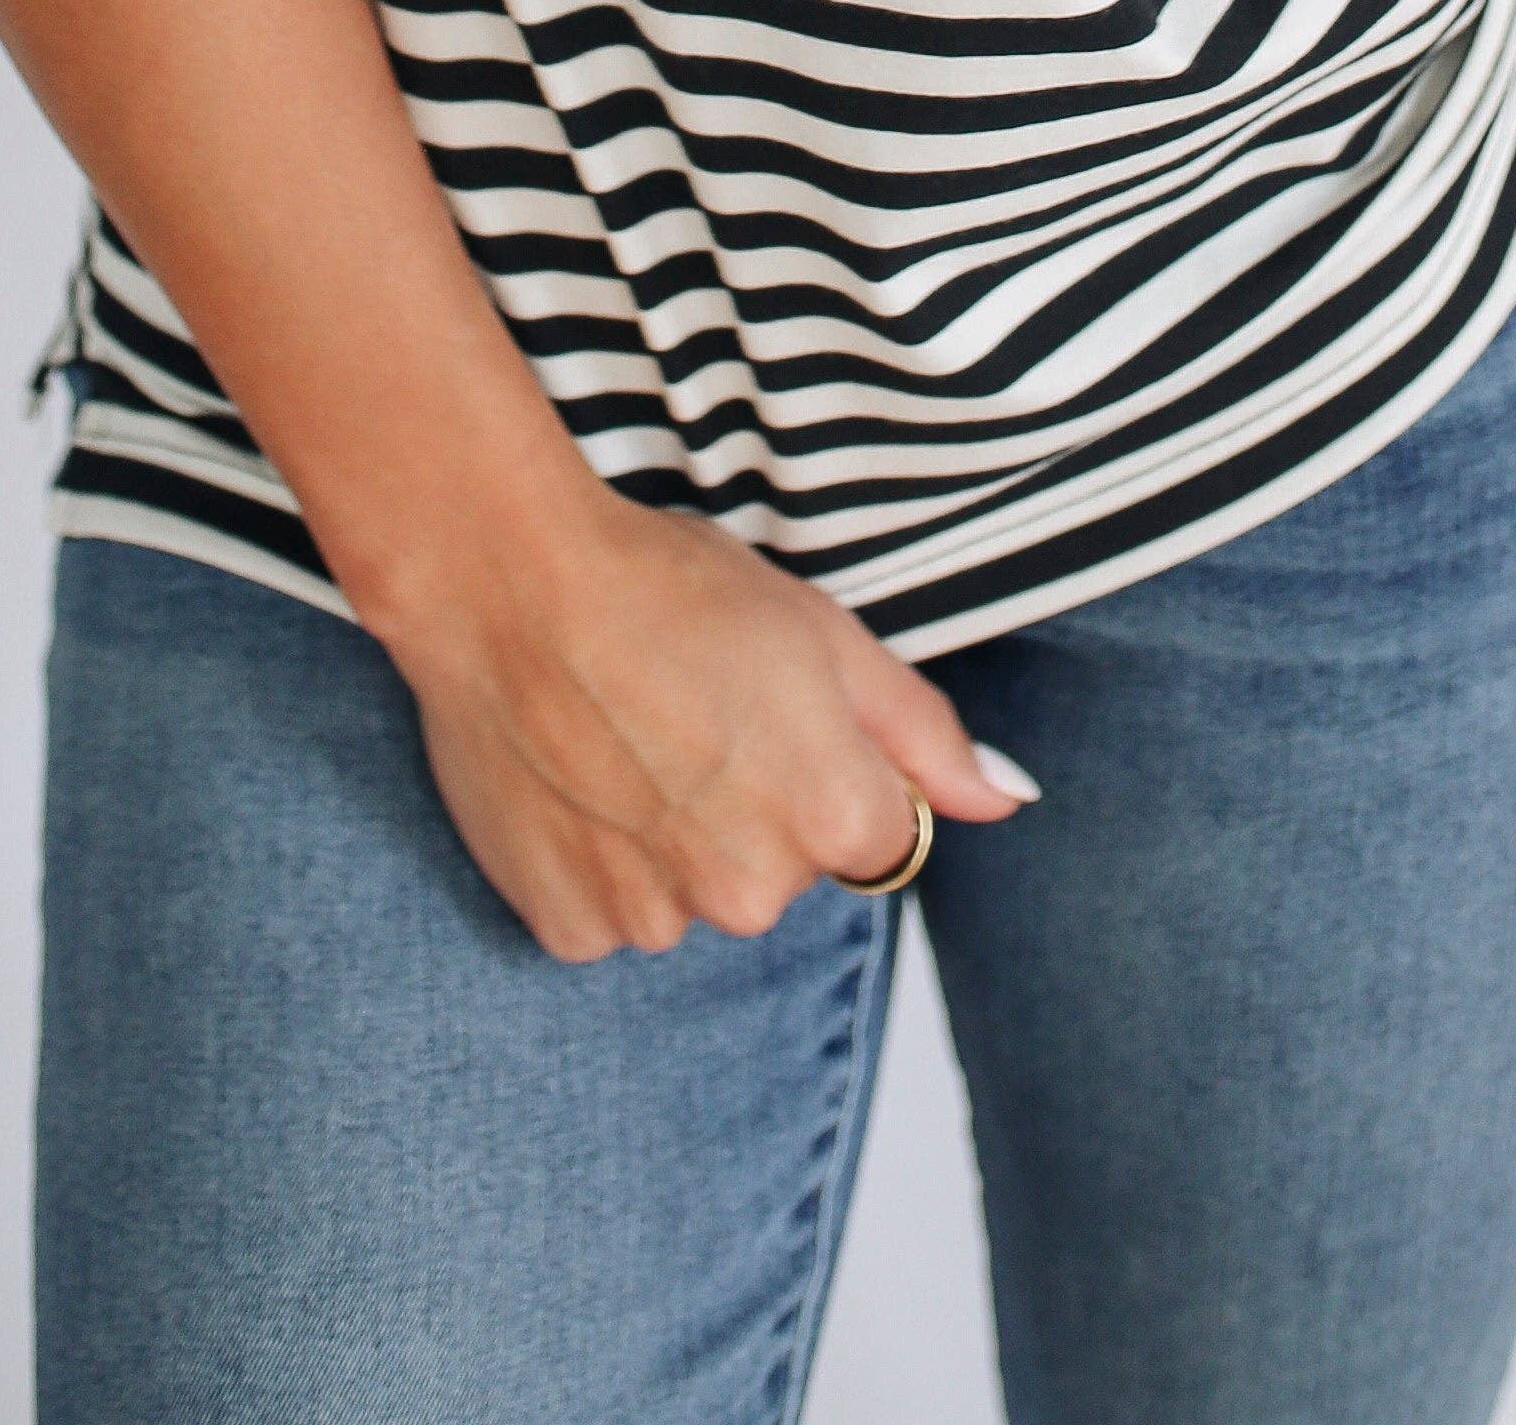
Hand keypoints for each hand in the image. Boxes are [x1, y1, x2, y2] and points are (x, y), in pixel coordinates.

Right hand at [380, 473, 1035, 960]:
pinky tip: (577, 780)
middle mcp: (751, 894)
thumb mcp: (827, 633)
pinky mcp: (570, 928)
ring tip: (622, 736)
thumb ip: (926, 734)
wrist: (508, 586)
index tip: (771, 712)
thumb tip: (1006, 799)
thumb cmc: (668, 588)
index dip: (830, 765)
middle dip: (753, 806)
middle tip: (691, 710)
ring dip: (672, 839)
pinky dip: (599, 863)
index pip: (876, 834)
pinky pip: (612, 914)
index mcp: (831, 819)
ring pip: (693, 893)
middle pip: (780, 871)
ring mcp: (654, 919)